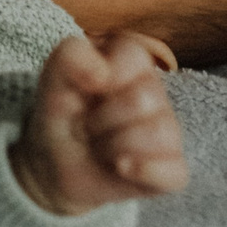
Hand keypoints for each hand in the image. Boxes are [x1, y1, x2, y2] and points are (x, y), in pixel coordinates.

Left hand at [9, 32, 186, 216]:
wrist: (56, 169)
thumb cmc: (61, 119)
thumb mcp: (52, 81)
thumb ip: (70, 57)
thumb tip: (102, 72)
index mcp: (131, 64)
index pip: (135, 54)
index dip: (102, 77)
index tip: (83, 91)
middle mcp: (156, 94)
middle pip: (142, 100)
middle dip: (101, 119)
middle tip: (87, 127)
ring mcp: (168, 132)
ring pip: (156, 133)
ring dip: (112, 146)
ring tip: (100, 148)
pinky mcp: (174, 169)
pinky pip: (174, 172)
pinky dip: (141, 171)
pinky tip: (119, 168)